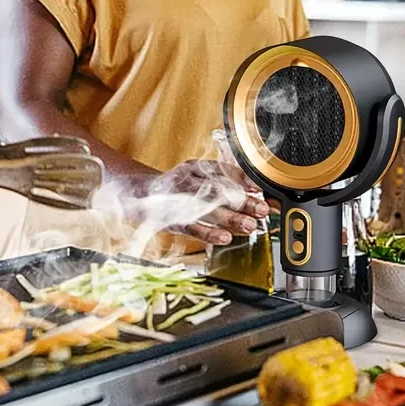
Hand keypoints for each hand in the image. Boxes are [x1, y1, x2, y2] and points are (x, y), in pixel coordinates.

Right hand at [148, 159, 268, 245]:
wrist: (141, 195)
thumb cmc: (177, 189)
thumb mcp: (197, 178)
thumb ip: (224, 185)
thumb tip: (260, 196)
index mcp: (195, 167)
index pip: (222, 170)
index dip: (242, 180)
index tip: (259, 189)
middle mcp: (186, 180)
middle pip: (217, 190)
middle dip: (242, 201)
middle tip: (262, 210)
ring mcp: (177, 199)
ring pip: (205, 208)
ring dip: (229, 217)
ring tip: (249, 226)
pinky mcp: (171, 219)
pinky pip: (191, 226)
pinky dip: (208, 233)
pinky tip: (225, 238)